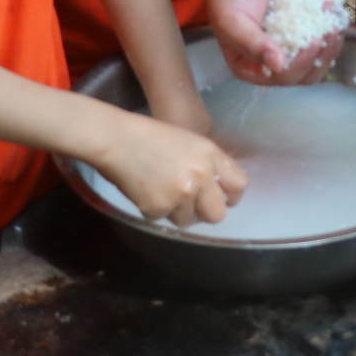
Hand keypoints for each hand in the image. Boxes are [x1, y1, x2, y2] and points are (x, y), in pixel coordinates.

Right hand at [84, 98, 246, 227]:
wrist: (115, 139)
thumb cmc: (147, 135)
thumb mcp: (187, 142)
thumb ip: (205, 163)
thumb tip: (214, 189)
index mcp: (210, 154)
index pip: (239, 184)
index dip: (232, 196)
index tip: (224, 200)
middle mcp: (201, 175)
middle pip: (217, 214)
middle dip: (205, 214)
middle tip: (192, 207)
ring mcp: (181, 193)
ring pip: (188, 220)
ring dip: (177, 212)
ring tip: (160, 191)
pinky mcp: (159, 208)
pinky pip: (164, 220)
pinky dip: (155, 210)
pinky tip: (145, 191)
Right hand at [204, 0, 344, 84]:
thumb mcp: (233, 22)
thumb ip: (253, 45)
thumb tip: (276, 65)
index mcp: (253, 66)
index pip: (282, 78)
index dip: (301, 65)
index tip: (312, 43)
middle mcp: (275, 58)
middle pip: (306, 72)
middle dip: (322, 55)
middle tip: (329, 33)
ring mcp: (293, 41)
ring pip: (321, 54)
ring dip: (332, 41)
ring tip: (334, 20)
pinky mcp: (306, 23)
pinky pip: (325, 29)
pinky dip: (332, 19)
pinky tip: (330, 3)